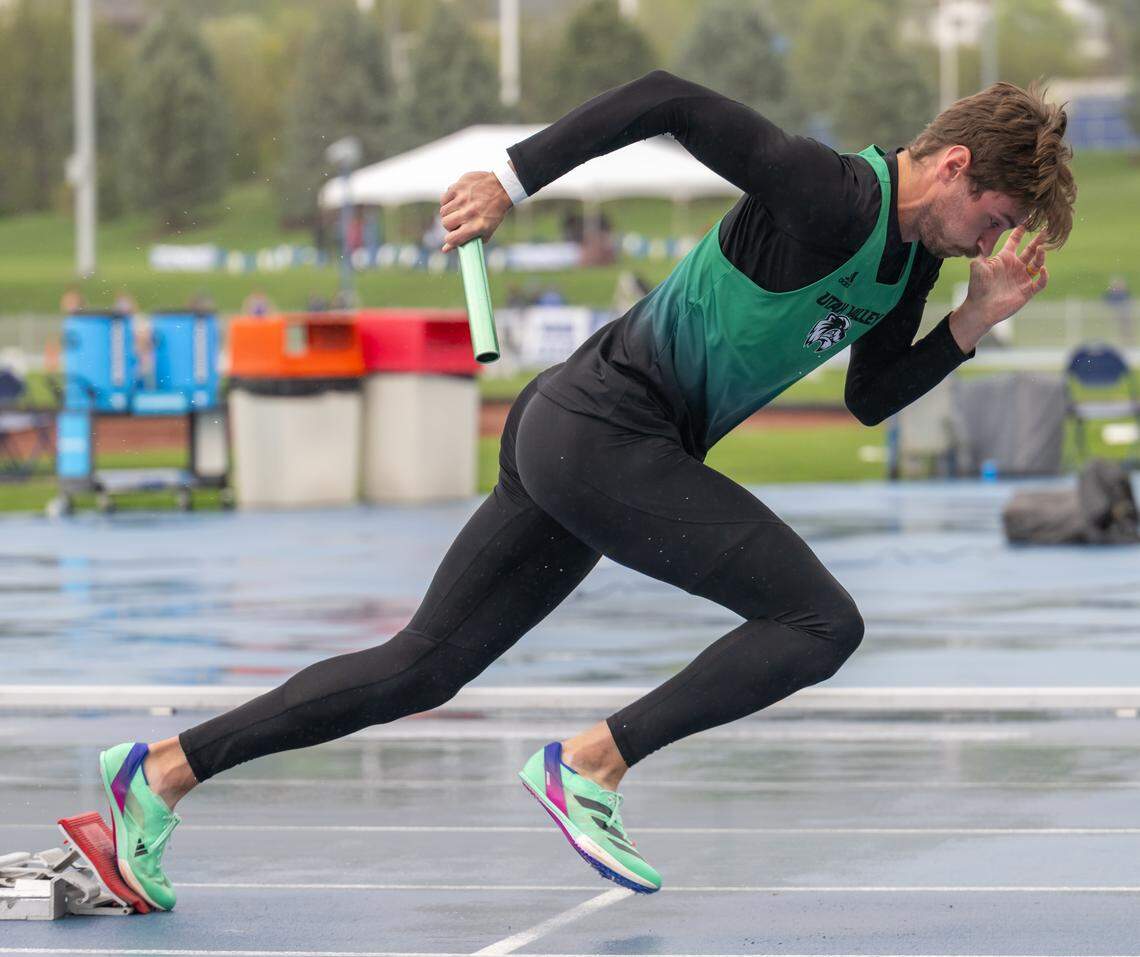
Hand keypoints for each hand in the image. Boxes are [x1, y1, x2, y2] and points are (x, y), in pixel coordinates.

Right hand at [439, 171, 512, 251]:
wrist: (502, 188)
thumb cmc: (493, 213)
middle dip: (450, 225)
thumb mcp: (485, 231)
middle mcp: (469, 213)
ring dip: (449, 213)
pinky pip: (444, 199)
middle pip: (445, 224)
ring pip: (443, 211)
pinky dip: (448, 201)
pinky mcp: (458, 187)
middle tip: (458, 221)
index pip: (452, 239)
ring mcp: (463, 199)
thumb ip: (466, 241)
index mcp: (477, 226)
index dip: (450, 240)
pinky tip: (457, 201)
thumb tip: (445, 249)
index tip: (452, 237)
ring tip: (459, 210)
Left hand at [950, 226, 1048, 351]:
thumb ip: (980, 253)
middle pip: (1031, 249)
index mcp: (1004, 259)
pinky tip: (1042, 269)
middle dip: (1039, 240)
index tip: (1028, 218)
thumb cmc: (977, 287)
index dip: (1020, 230)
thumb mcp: (977, 267)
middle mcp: (1015, 266)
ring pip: (1037, 263)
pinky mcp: (1027, 291)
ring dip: (1041, 255)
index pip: (1014, 241)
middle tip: (1046, 229)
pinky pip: (1040, 282)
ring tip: (1041, 248)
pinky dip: (1044, 276)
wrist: (980, 309)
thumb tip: (978, 239)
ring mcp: (1022, 278)